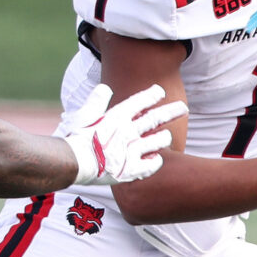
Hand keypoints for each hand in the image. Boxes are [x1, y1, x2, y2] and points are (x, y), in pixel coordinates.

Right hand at [63, 84, 186, 185]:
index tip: (160, 92)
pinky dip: (155, 161)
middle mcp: (128, 131)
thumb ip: (96, 101)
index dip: (152, 95)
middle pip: (155, 118)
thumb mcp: (82, 115)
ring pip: (158, 141)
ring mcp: (132, 150)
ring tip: (166, 136)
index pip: (139, 101)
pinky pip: (152, 165)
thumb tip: (105, 88)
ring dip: (164, 138)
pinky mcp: (131, 169)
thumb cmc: (74, 139)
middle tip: (183, 108)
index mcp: (116, 116)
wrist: (72, 163)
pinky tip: (156, 159)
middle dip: (171, 111)